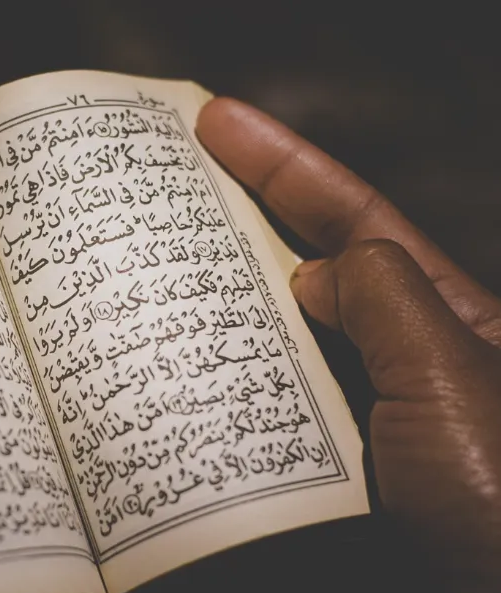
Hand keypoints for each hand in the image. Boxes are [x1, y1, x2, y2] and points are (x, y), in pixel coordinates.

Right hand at [198, 99, 500, 592]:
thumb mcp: (452, 374)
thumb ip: (385, 297)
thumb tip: (315, 268)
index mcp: (444, 323)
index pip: (355, 221)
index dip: (285, 165)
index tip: (218, 121)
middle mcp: (390, 363)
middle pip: (299, 270)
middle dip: (234, 222)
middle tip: (160, 183)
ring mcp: (345, 417)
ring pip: (264, 343)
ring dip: (207, 311)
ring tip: (140, 272)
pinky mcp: (309, 471)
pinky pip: (249, 412)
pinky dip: (206, 389)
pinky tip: (164, 371)